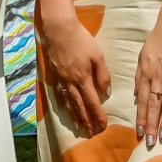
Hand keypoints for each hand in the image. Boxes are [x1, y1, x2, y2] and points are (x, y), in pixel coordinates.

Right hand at [40, 12, 110, 134]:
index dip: (98, 115)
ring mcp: (60, 79)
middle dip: (86, 120)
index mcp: (83, 78)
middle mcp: (71, 82)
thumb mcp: (97, 55)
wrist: (59, 29)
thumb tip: (106, 91)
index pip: (92, 102)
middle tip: (91, 133)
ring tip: (78, 127)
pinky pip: (58, 93)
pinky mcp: (54, 74)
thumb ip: (103, 74)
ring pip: (68, 102)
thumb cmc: (81, 40)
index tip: (103, 126)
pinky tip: (65, 108)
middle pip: (79, 106)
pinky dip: (63, 103)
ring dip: (74, 116)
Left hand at [134, 12, 161, 146]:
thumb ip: (139, 76)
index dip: (140, 117)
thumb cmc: (157, 39)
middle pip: (152, 104)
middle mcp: (157, 75)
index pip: (141, 100)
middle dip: (150, 124)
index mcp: (145, 73)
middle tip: (149, 142)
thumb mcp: (142, 56)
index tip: (138, 133)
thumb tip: (136, 94)